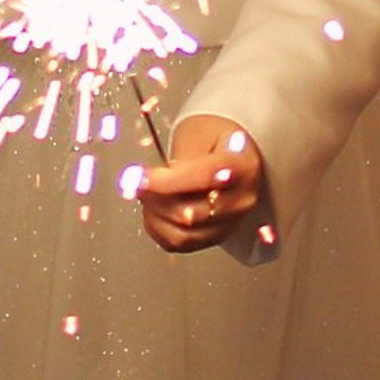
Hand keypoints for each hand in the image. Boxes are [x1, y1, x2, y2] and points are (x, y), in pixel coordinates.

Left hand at [140, 116, 265, 254]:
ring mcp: (232, 223)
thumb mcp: (199, 135)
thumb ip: (179, 160)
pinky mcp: (217, 237)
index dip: (167, 181)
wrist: (232, 155)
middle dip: (156, 200)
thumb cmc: (214, 140)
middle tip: (136, 183)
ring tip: (146, 195)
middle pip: (192, 214)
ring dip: (155, 216)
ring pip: (183, 235)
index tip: (140, 177)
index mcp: (243, 166)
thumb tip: (149, 181)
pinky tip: (154, 209)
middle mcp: (242, 200)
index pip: (204, 178)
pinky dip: (158, 229)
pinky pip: (180, 244)